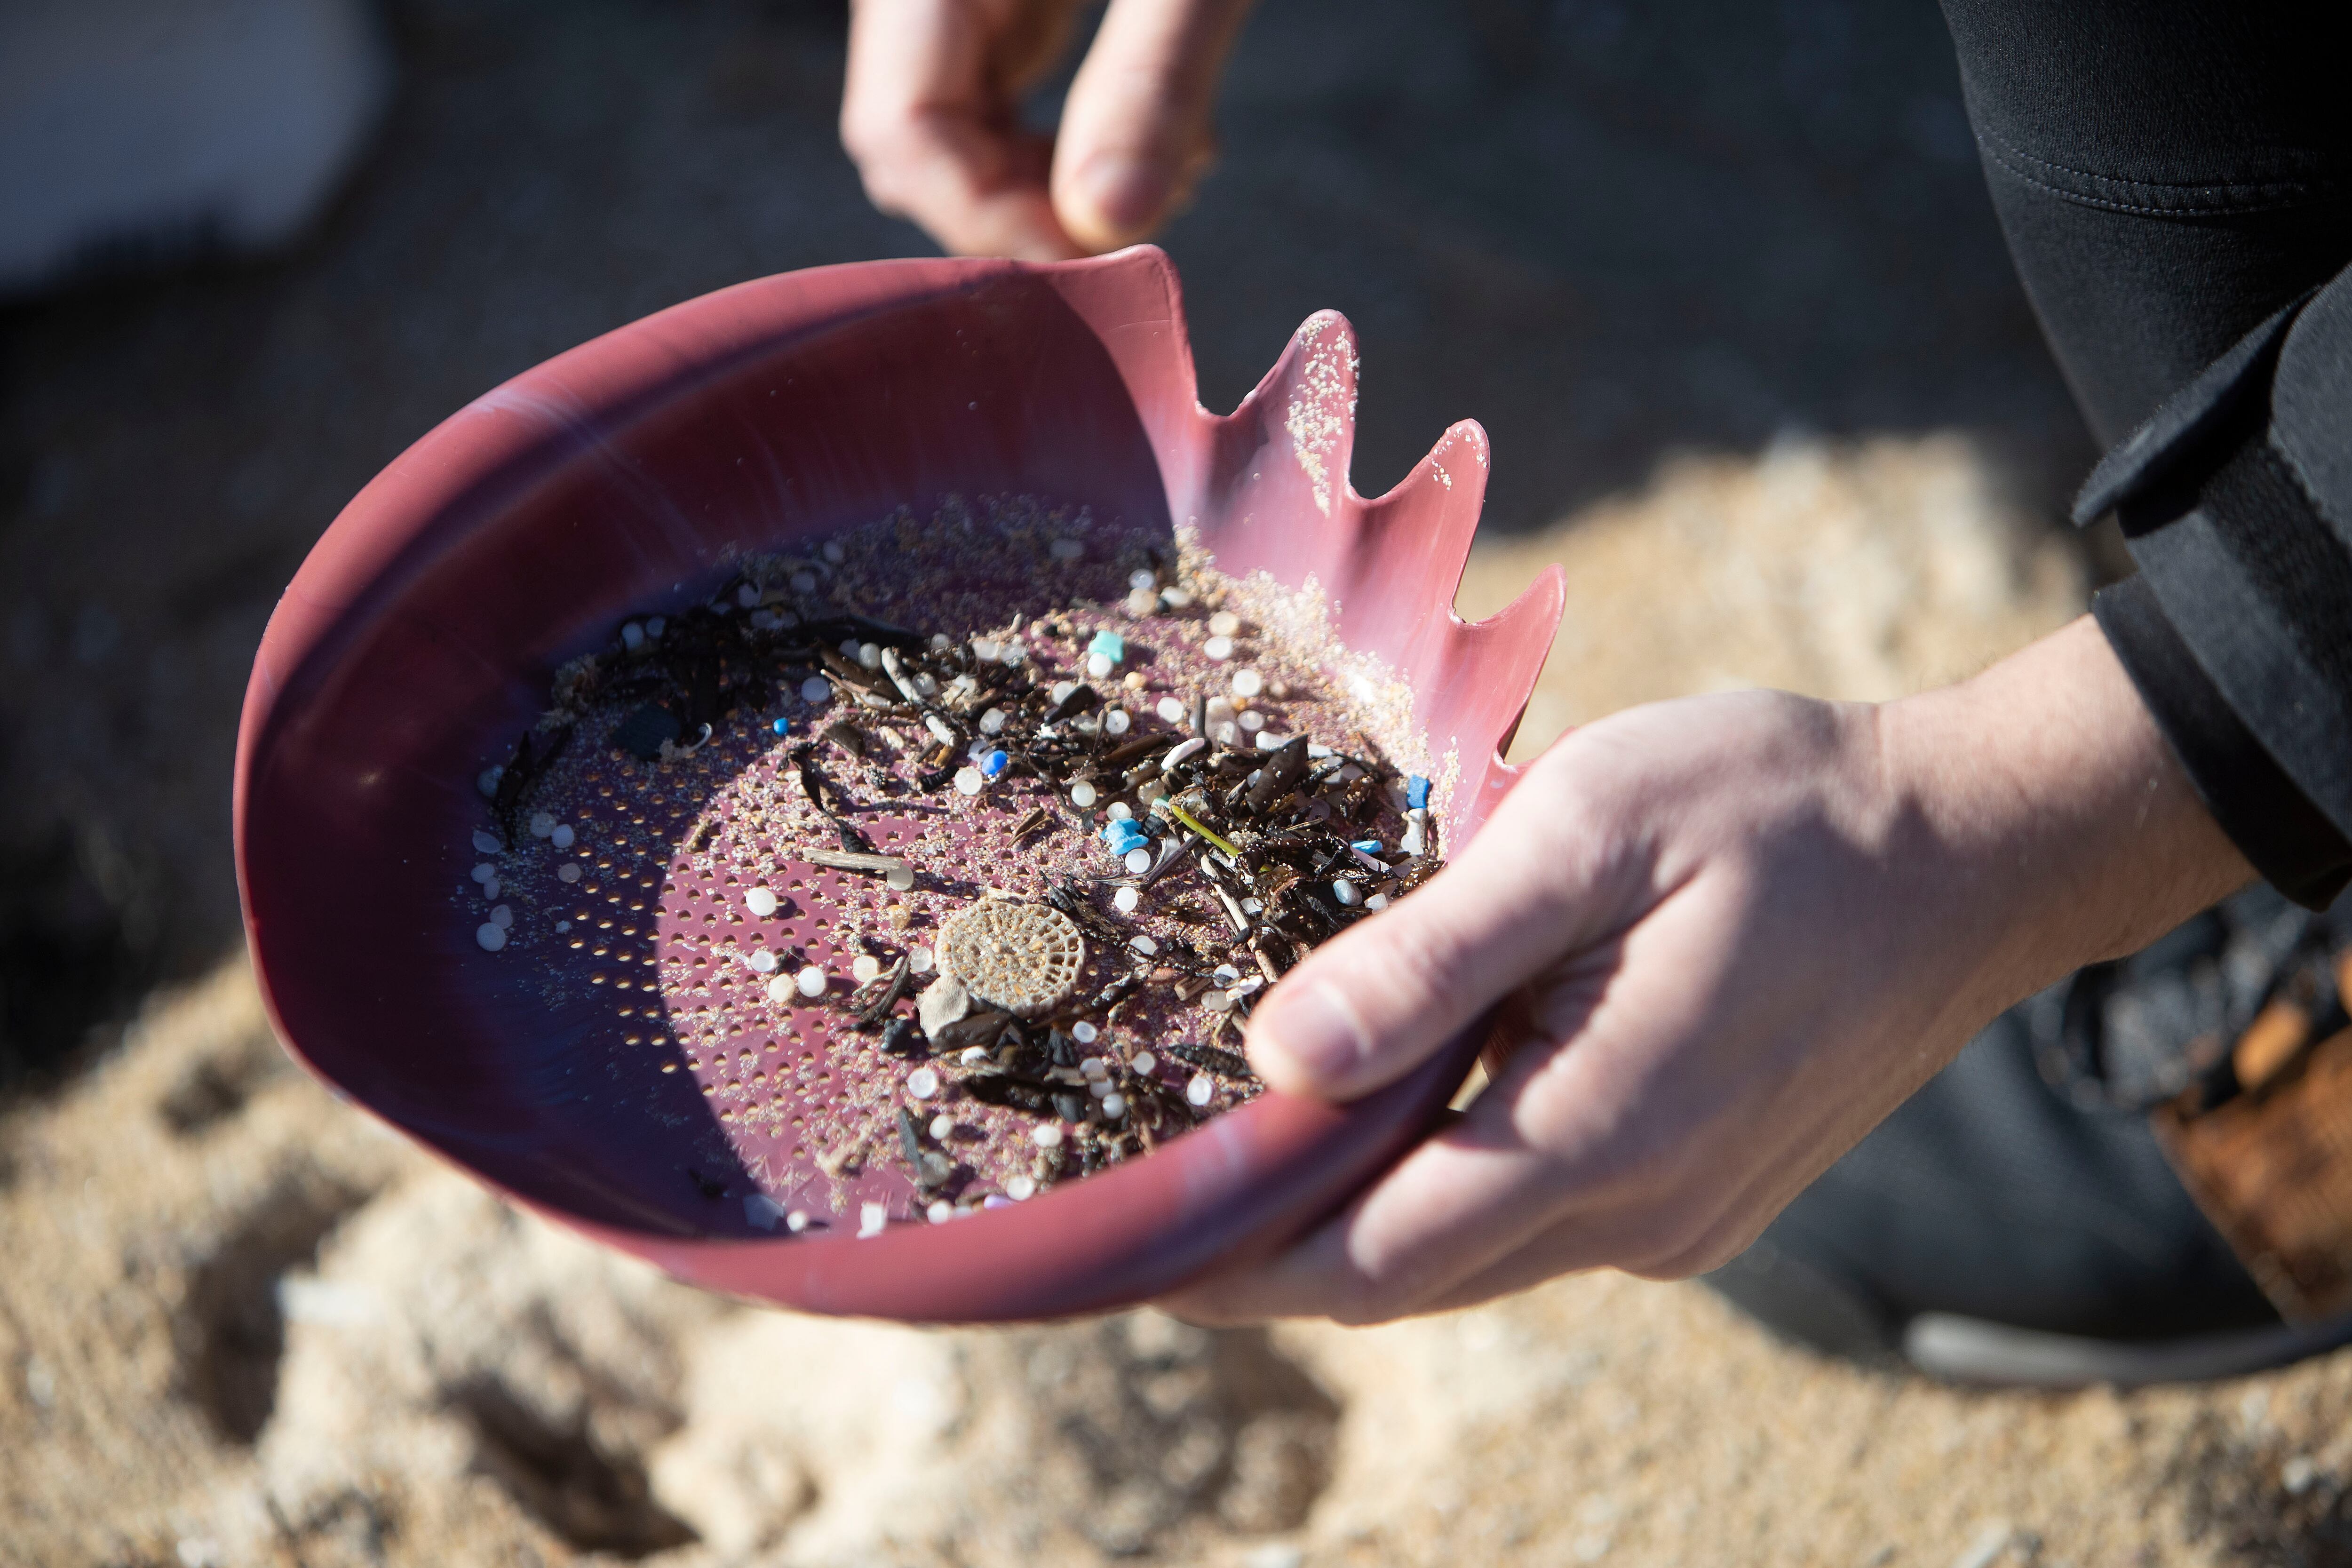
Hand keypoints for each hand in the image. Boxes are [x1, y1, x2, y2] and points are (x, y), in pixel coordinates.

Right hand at [840, 0, 1253, 259]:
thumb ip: (1151, 76)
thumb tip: (1111, 223)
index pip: (900, 134)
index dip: (991, 222)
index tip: (1102, 257)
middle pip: (920, 137)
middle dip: (1028, 206)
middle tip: (1153, 212)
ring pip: (965, 120)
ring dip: (1058, 181)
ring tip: (1177, 167)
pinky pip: (1010, 77)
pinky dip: (1077, 131)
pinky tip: (1167, 134)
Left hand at [1168, 616, 2251, 1323]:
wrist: (1974, 849)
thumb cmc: (1778, 808)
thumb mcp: (1588, 831)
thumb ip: (1431, 955)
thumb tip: (1280, 1055)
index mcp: (1601, 1129)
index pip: (1367, 1256)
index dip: (1234, 1262)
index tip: (1126, 1248)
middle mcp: (1641, 1211)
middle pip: (1405, 1274)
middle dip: (1272, 1253)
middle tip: (1154, 1199)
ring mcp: (1681, 1216)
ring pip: (1468, 1255)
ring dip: (1356, 1219)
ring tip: (1245, 1156)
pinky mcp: (1704, 1193)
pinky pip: (1536, 1222)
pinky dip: (1444, 1190)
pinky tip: (1393, 1114)